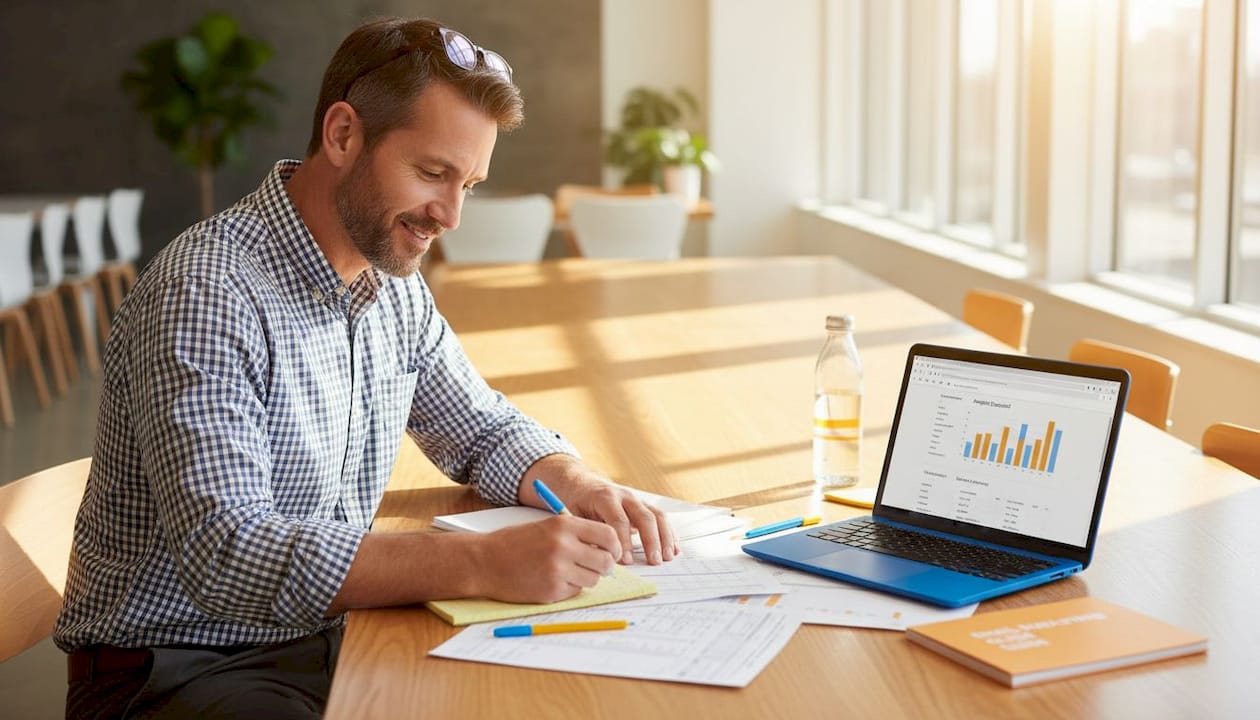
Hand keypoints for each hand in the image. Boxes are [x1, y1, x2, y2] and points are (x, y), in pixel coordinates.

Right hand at [474, 515, 620, 603]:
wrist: (483, 561)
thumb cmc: (514, 542)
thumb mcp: (546, 526)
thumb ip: (576, 533)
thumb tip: (607, 547)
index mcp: (564, 525)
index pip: (608, 535)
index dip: (613, 545)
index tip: (611, 551)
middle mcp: (564, 546)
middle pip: (606, 561)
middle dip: (604, 566)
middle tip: (597, 566)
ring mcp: (558, 571)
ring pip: (593, 579)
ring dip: (586, 577)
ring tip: (567, 571)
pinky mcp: (551, 591)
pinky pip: (575, 592)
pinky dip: (568, 588)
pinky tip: (550, 580)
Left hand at [522, 455, 679, 565]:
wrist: (583, 485)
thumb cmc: (577, 503)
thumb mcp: (576, 516)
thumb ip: (588, 534)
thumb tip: (599, 558)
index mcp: (605, 497)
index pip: (619, 521)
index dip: (624, 542)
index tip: (626, 561)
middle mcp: (625, 496)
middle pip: (644, 517)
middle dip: (650, 541)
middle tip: (653, 561)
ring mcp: (637, 500)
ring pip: (657, 516)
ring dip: (664, 538)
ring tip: (667, 557)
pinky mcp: (644, 505)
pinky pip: (661, 518)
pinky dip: (669, 533)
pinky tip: (673, 548)